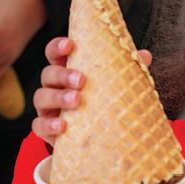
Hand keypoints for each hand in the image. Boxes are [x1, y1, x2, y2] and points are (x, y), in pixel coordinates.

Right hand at [32, 37, 151, 145]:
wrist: (95, 138)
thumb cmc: (102, 103)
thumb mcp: (113, 85)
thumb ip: (124, 71)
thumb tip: (145, 55)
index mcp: (66, 70)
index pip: (54, 53)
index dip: (58, 47)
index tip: (70, 45)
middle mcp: (53, 86)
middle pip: (48, 74)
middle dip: (63, 74)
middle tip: (81, 80)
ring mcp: (47, 108)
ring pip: (41, 97)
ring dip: (58, 97)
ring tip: (77, 101)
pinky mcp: (46, 129)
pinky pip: (39, 125)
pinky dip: (48, 124)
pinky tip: (63, 125)